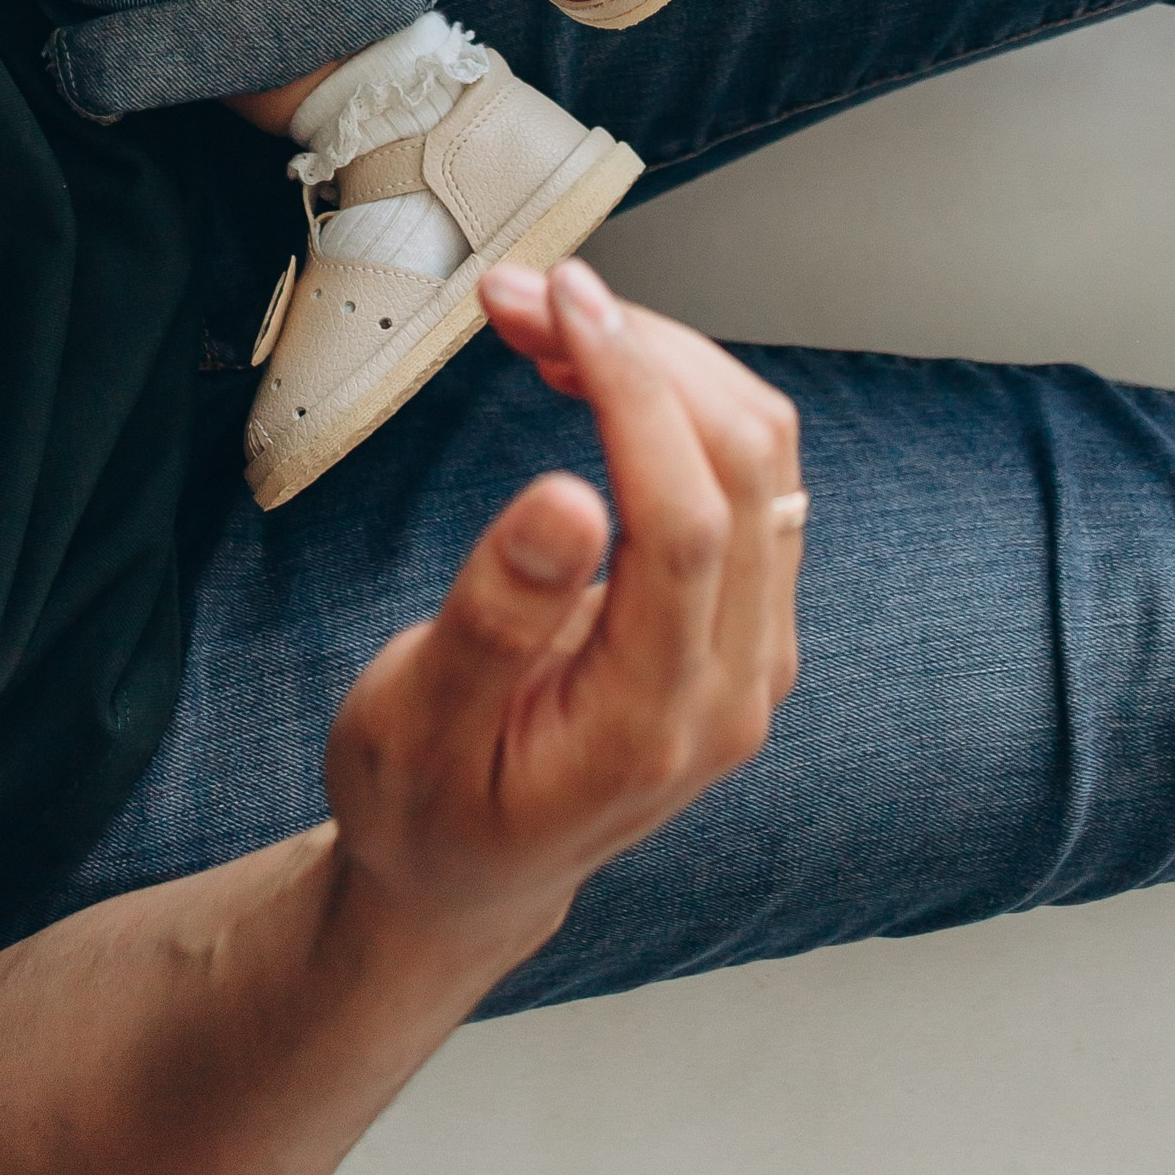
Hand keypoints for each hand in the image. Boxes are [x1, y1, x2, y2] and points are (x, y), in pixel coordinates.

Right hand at [321, 260, 803, 968]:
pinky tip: (596, 369)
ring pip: (760, 452)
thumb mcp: (414, 726)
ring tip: (548, 317)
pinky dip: (676, 394)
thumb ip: (494, 618)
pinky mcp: (743, 615)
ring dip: (660, 358)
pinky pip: (749, 472)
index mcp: (652, 724)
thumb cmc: (425, 807)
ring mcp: (752, 650)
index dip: (633, 391)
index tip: (559, 304)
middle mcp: (733, 687)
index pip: (689, 520)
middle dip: (636, 349)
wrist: (466, 878)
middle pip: (742, 464)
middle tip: (524, 296)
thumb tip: (566, 501)